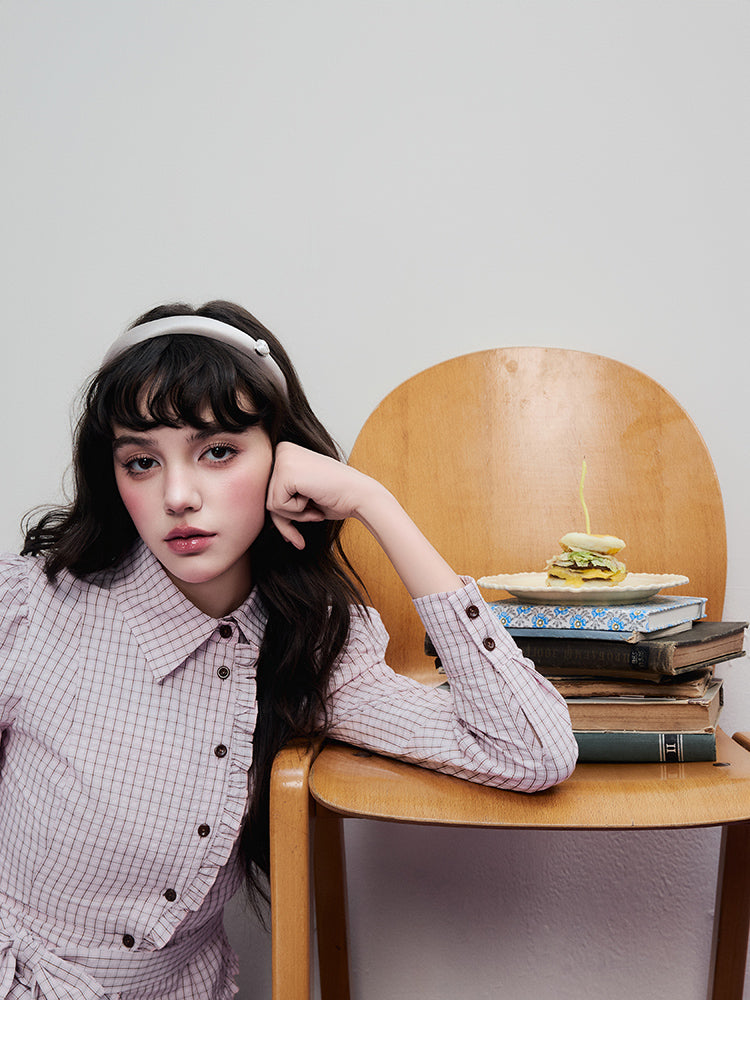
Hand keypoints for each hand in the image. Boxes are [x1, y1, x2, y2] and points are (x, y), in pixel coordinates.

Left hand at [266, 441, 383, 548]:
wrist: (359, 495)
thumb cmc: (336, 497)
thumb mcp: (302, 496)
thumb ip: (282, 501)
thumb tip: (264, 522)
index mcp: (285, 452)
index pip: (270, 491)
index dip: (288, 510)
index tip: (308, 510)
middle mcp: (281, 450)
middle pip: (267, 498)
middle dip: (289, 516)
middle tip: (313, 511)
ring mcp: (283, 458)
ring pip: (270, 504)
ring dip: (295, 514)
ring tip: (315, 502)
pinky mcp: (286, 471)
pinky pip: (278, 506)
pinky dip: (297, 511)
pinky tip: (314, 498)